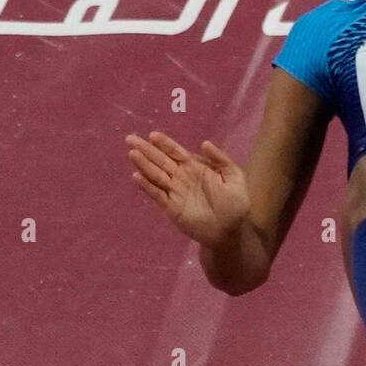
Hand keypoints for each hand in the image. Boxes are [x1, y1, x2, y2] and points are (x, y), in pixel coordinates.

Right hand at [125, 131, 250, 247]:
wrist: (231, 231)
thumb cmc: (235, 204)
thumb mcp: (235, 177)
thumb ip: (221, 159)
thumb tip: (204, 142)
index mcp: (195, 168)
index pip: (176, 152)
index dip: (165, 143)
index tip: (152, 135)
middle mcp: (182, 177)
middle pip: (161, 160)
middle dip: (147, 150)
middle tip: (131, 138)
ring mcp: (175, 192)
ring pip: (156, 175)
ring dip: (144, 165)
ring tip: (132, 154)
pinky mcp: (171, 207)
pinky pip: (157, 194)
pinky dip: (147, 186)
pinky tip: (137, 177)